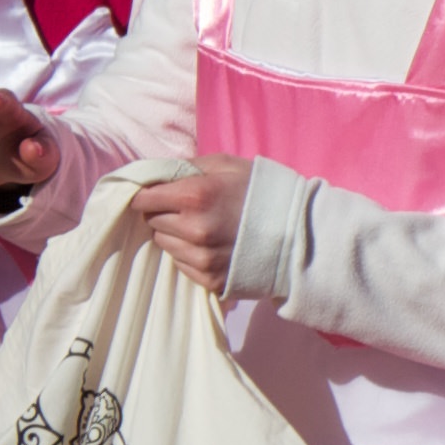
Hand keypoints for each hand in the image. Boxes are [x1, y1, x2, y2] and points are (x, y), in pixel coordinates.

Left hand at [136, 158, 253, 288]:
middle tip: (188, 208)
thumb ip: (187, 166)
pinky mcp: (208, 279)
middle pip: (151, 221)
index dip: (148, 193)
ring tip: (202, 227)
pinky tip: (211, 245)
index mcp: (194, 195)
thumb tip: (154, 175)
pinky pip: (180, 263)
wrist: (301, 232)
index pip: (143, 198)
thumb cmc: (264, 191)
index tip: (157, 193)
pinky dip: (189, 254)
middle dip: (164, 212)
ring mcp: (200, 258)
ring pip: (163, 243)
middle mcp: (193, 229)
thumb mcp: (228, 165)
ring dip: (175, 234)